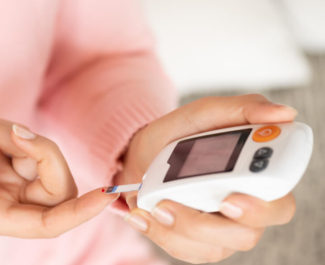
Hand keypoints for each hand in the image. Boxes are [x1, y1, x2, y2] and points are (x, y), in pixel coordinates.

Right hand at [0, 119, 117, 236]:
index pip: (51, 222)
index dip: (81, 211)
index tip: (107, 194)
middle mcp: (11, 201)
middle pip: (55, 181)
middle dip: (41, 151)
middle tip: (9, 133)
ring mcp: (9, 178)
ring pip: (38, 154)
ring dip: (13, 133)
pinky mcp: (1, 158)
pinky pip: (20, 139)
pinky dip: (2, 128)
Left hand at [117, 94, 297, 262]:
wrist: (144, 154)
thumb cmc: (181, 134)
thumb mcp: (206, 113)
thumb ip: (244, 109)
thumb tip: (284, 114)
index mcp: (256, 181)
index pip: (279, 205)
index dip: (262, 208)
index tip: (230, 198)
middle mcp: (244, 211)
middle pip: (246, 235)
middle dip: (207, 224)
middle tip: (171, 203)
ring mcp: (220, 231)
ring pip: (211, 247)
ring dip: (177, 227)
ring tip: (152, 204)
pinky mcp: (195, 243)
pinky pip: (183, 249)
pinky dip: (159, 233)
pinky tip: (140, 214)